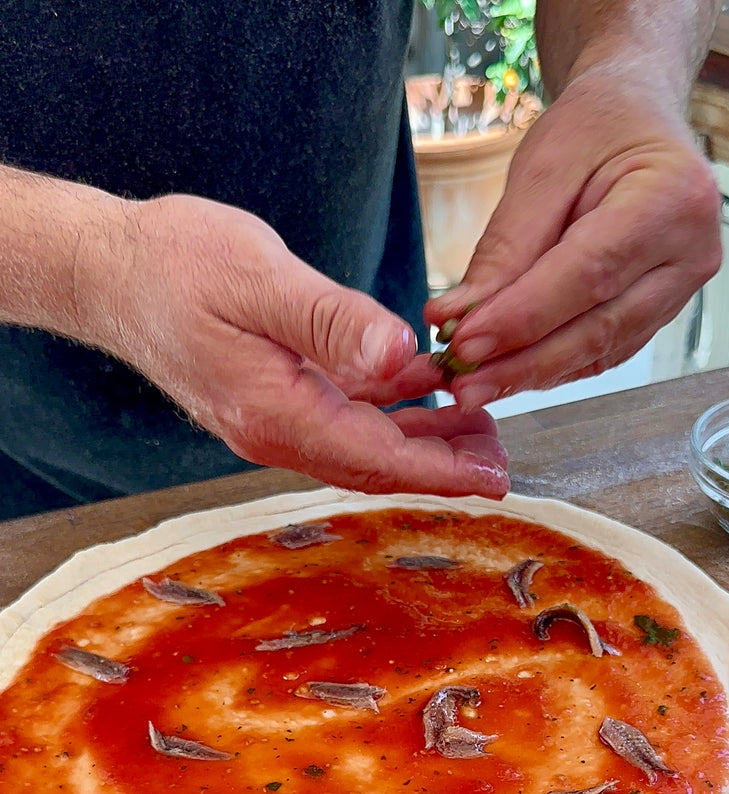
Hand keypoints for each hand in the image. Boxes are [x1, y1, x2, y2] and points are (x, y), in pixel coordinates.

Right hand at [77, 193, 508, 497]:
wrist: (108, 273)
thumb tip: (400, 358)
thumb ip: (334, 322)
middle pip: (376, 466)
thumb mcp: (261, 279)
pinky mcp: (269, 402)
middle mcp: (275, 433)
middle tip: (502, 461)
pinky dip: (387, 417)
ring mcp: (270, 422)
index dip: (443, 470)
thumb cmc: (176, 264)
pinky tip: (419, 393)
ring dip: (421, 444)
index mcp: (278, 413)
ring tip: (477, 430)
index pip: (379, 456)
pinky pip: (342, 423)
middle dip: (443, 467)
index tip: (495, 476)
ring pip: (362, 448)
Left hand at [425, 74, 721, 408]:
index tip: (463, 343)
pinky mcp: (659, 315)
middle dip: (522, 362)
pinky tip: (507, 374)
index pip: (588, 275)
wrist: (638, 118)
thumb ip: (506, 247)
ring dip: (531, 374)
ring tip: (473, 386)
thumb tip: (458, 319)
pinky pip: (601, 353)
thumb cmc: (594, 130)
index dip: (522, 317)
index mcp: (672, 199)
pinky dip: (551, 367)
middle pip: (598, 327)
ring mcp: (681, 292)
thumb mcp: (542, 167)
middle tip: (462, 385)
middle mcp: (690, 255)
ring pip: (599, 350)